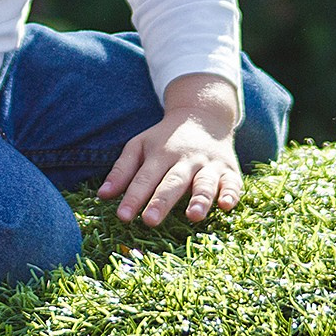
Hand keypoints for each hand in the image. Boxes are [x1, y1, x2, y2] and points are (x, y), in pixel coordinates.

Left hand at [98, 72, 242, 226]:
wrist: (202, 115)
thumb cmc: (164, 139)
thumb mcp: (140, 146)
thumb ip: (121, 170)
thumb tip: (102, 195)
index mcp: (160, 154)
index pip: (144, 178)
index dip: (133, 197)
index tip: (122, 216)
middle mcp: (185, 159)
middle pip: (173, 181)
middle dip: (162, 201)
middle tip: (150, 220)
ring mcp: (209, 165)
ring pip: (205, 182)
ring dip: (200, 198)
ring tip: (193, 216)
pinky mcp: (229, 170)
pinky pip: (233, 183)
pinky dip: (232, 193)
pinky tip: (226, 205)